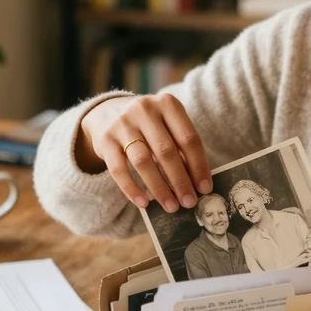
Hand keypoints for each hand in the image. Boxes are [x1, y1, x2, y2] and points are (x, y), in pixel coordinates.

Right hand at [80, 94, 212, 211]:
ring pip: (143, 161)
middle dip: (180, 180)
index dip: (199, 166)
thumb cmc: (149, 125)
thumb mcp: (167, 125)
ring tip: (171, 206)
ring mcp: (122, 124)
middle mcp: (144, 110)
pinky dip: (132, 189)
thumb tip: (196, 184)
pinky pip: (119, 170)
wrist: (107, 113)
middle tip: (189, 202)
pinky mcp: (105, 140)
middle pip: (166, 151)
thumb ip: (181, 147)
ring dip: (159, 188)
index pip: (188, 138)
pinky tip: (143, 203)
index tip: (205, 188)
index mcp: (168, 104)